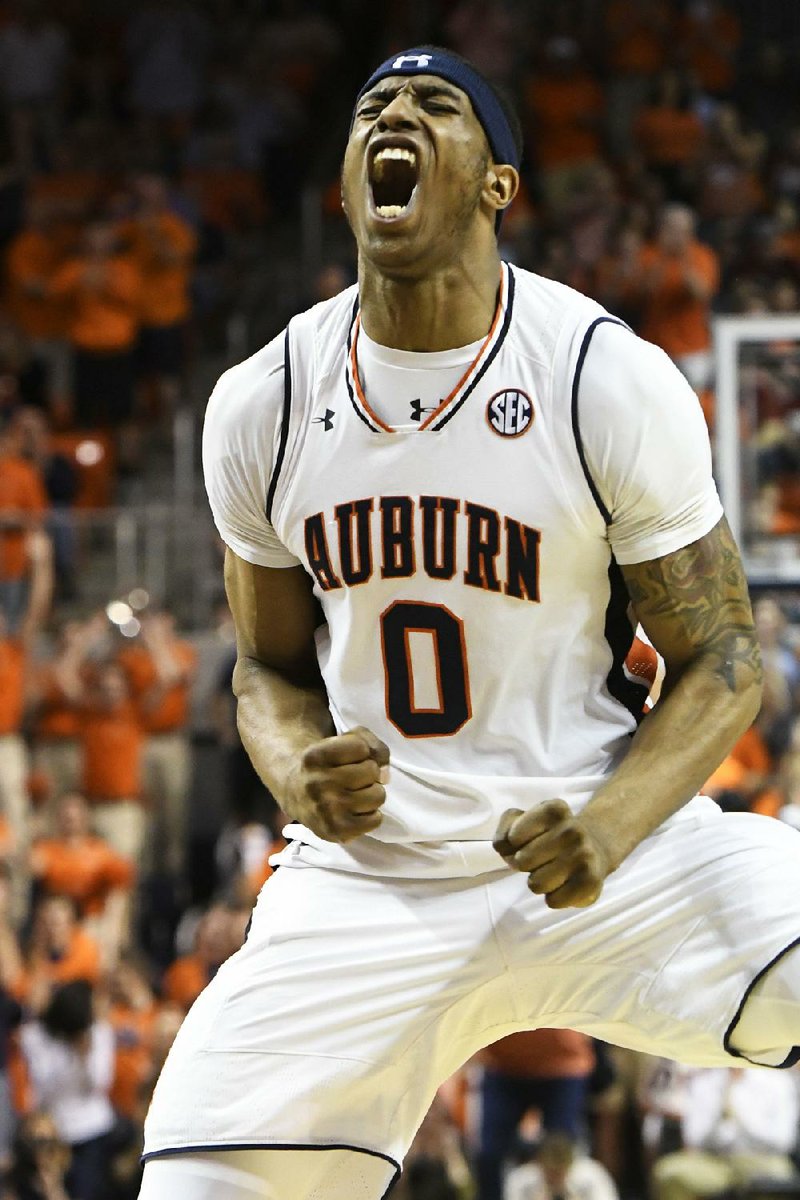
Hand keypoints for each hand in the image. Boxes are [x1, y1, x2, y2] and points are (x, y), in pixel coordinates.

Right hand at [285, 726, 388, 842]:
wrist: (295, 791)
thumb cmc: (326, 763)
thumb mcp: (343, 740)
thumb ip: (371, 744)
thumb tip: (385, 775)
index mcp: (315, 756)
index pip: (361, 747)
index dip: (361, 750)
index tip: (347, 757)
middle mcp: (317, 783)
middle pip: (372, 771)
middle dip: (368, 772)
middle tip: (352, 777)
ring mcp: (325, 810)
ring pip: (378, 796)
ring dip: (372, 793)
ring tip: (356, 793)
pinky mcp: (335, 831)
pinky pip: (376, 820)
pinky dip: (371, 814)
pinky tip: (356, 810)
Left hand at [493, 799, 612, 908]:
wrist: (595, 847)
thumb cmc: (549, 836)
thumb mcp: (524, 820)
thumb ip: (505, 828)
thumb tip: (503, 847)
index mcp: (554, 810)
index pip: (513, 837)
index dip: (514, 842)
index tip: (527, 840)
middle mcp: (572, 829)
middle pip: (522, 861)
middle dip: (525, 864)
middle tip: (540, 859)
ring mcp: (584, 855)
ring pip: (536, 884)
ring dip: (539, 882)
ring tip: (552, 871)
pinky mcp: (591, 881)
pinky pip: (553, 901)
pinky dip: (553, 898)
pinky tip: (564, 884)